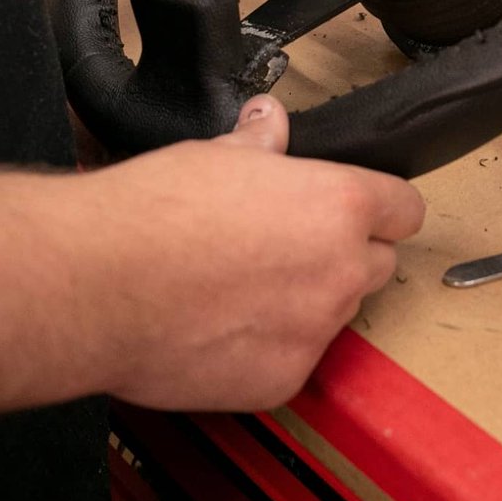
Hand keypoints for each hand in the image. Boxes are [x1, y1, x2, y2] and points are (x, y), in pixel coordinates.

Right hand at [81, 95, 424, 411]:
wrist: (96, 286)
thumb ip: (260, 145)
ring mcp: (316, 330)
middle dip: (345, 257)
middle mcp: (342, 270)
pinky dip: (268, 349)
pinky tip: (220, 330)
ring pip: (334, 314)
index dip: (384, 208)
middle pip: (377, 264)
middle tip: (289, 251)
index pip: (404, 209)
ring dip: (306, 303)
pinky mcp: (282, 379)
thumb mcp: (214, 156)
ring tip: (241, 291)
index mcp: (339, 205)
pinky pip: (293, 360)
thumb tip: (268, 121)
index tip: (368, 213)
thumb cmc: (152, 215)